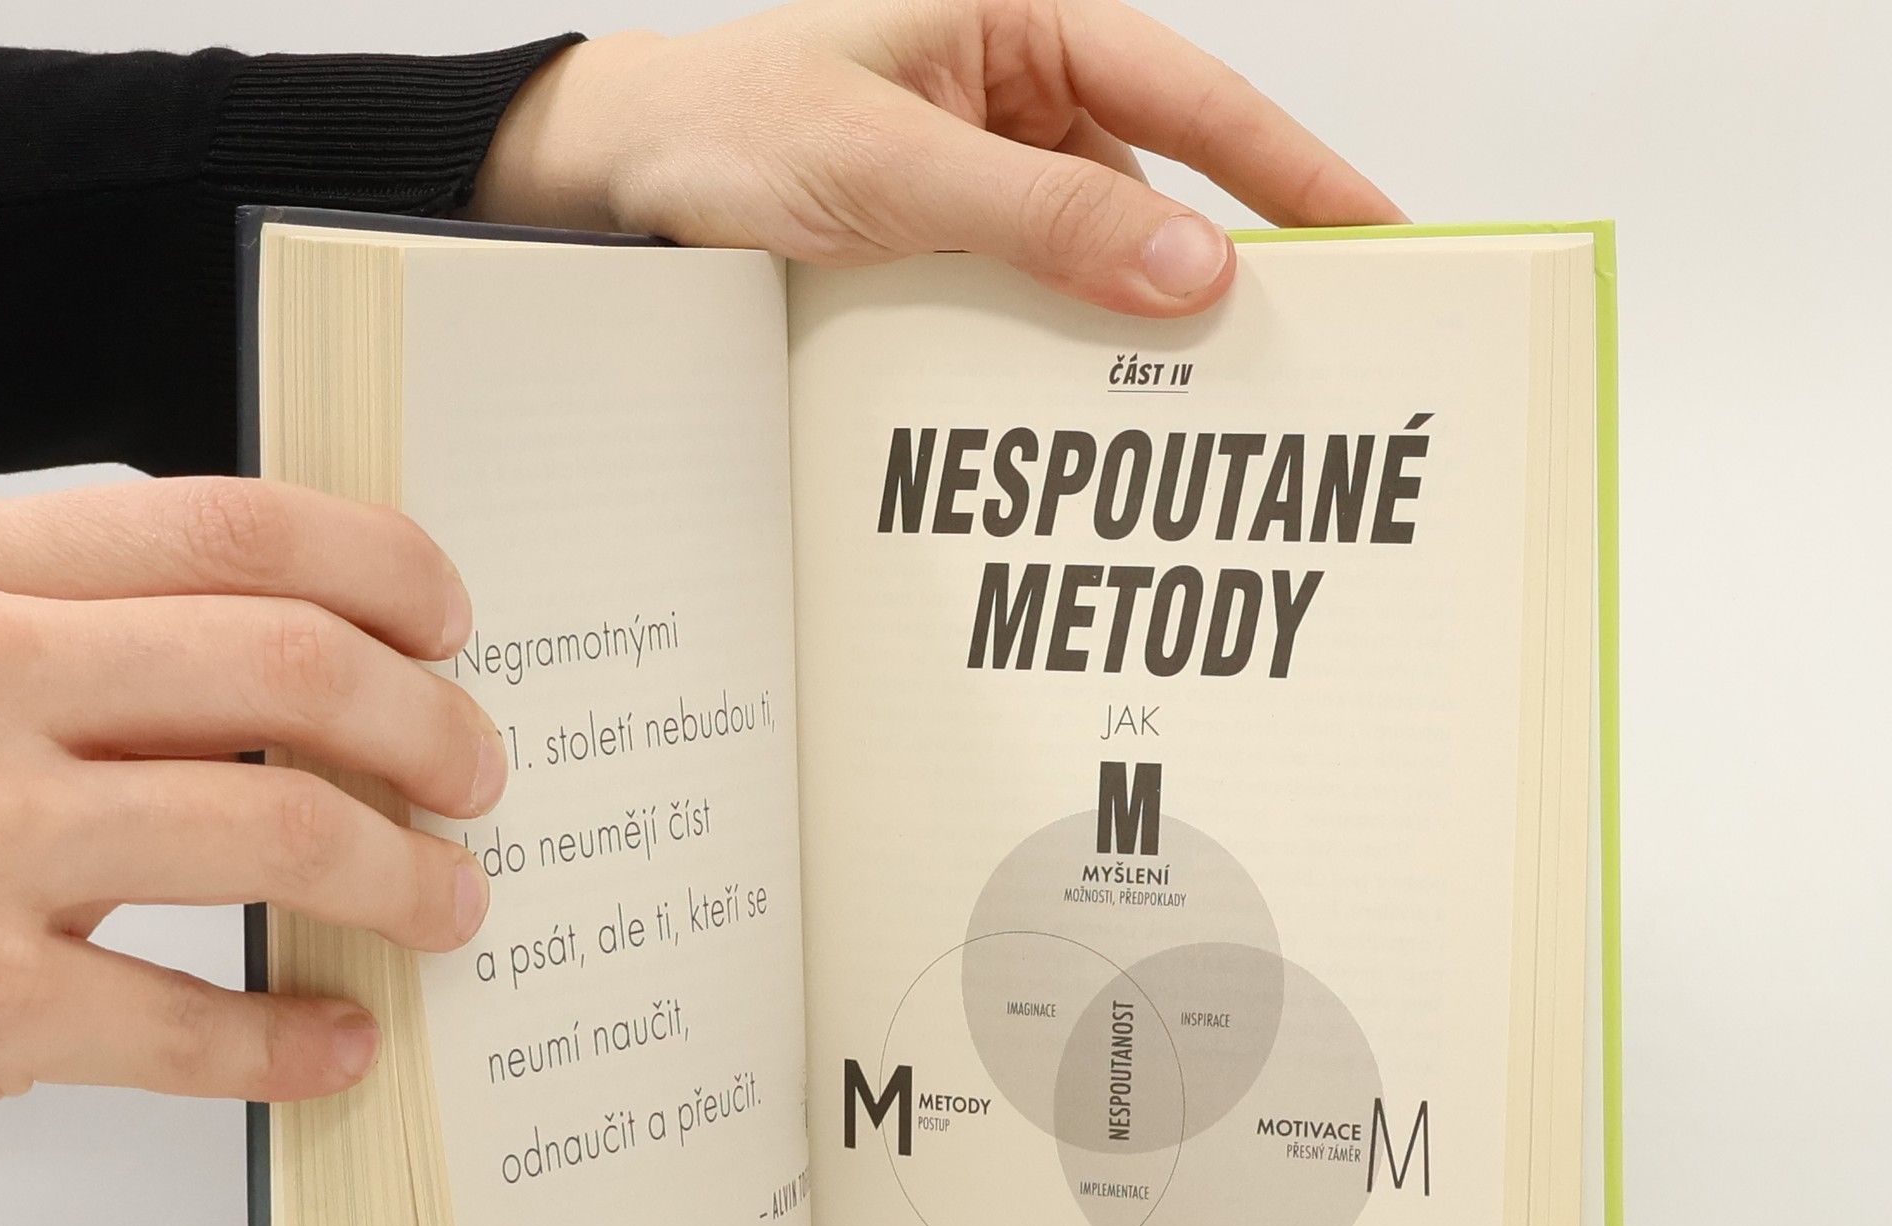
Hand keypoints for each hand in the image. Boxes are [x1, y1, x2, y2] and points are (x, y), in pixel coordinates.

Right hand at [0, 479, 503, 1111]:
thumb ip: (77, 636)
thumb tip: (308, 669)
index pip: (228, 531)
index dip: (378, 567)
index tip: (447, 621)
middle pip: (286, 667)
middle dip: (425, 723)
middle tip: (475, 773)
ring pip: (275, 829)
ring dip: (401, 875)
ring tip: (448, 902)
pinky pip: (186, 1024)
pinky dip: (290, 1044)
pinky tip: (339, 1044)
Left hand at [471, 0, 1400, 313]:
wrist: (625, 181)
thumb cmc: (734, 127)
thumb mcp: (895, 171)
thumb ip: (1046, 220)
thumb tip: (1195, 271)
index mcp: (1024, 20)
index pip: (1195, 97)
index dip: (1295, 170)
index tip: (1380, 238)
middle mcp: (1025, 89)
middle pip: (1169, 180)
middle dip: (1234, 263)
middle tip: (1321, 348)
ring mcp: (997, 170)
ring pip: (1110, 252)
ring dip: (1145, 327)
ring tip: (1210, 408)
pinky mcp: (964, 237)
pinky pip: (1047, 292)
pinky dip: (1074, 348)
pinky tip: (1097, 405)